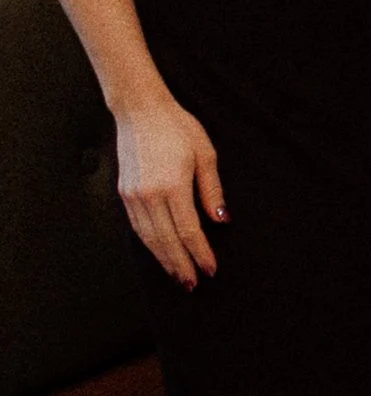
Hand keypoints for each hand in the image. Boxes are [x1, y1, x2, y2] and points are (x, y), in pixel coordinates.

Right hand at [117, 95, 224, 284]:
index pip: (188, 231)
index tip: (210, 269)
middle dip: (181, 265)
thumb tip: (221, 220)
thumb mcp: (205, 154)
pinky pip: (137, 227)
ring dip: (164, 260)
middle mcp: (149, 195)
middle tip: (193, 284)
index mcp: (172, 186)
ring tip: (178, 275)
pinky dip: (150, 244)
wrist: (141, 111)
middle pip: (167, 241)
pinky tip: (159, 253)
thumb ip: (212, 190)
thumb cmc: (178, 128)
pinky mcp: (125, 193)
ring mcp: (133, 196)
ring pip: (149, 238)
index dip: (200, 253)